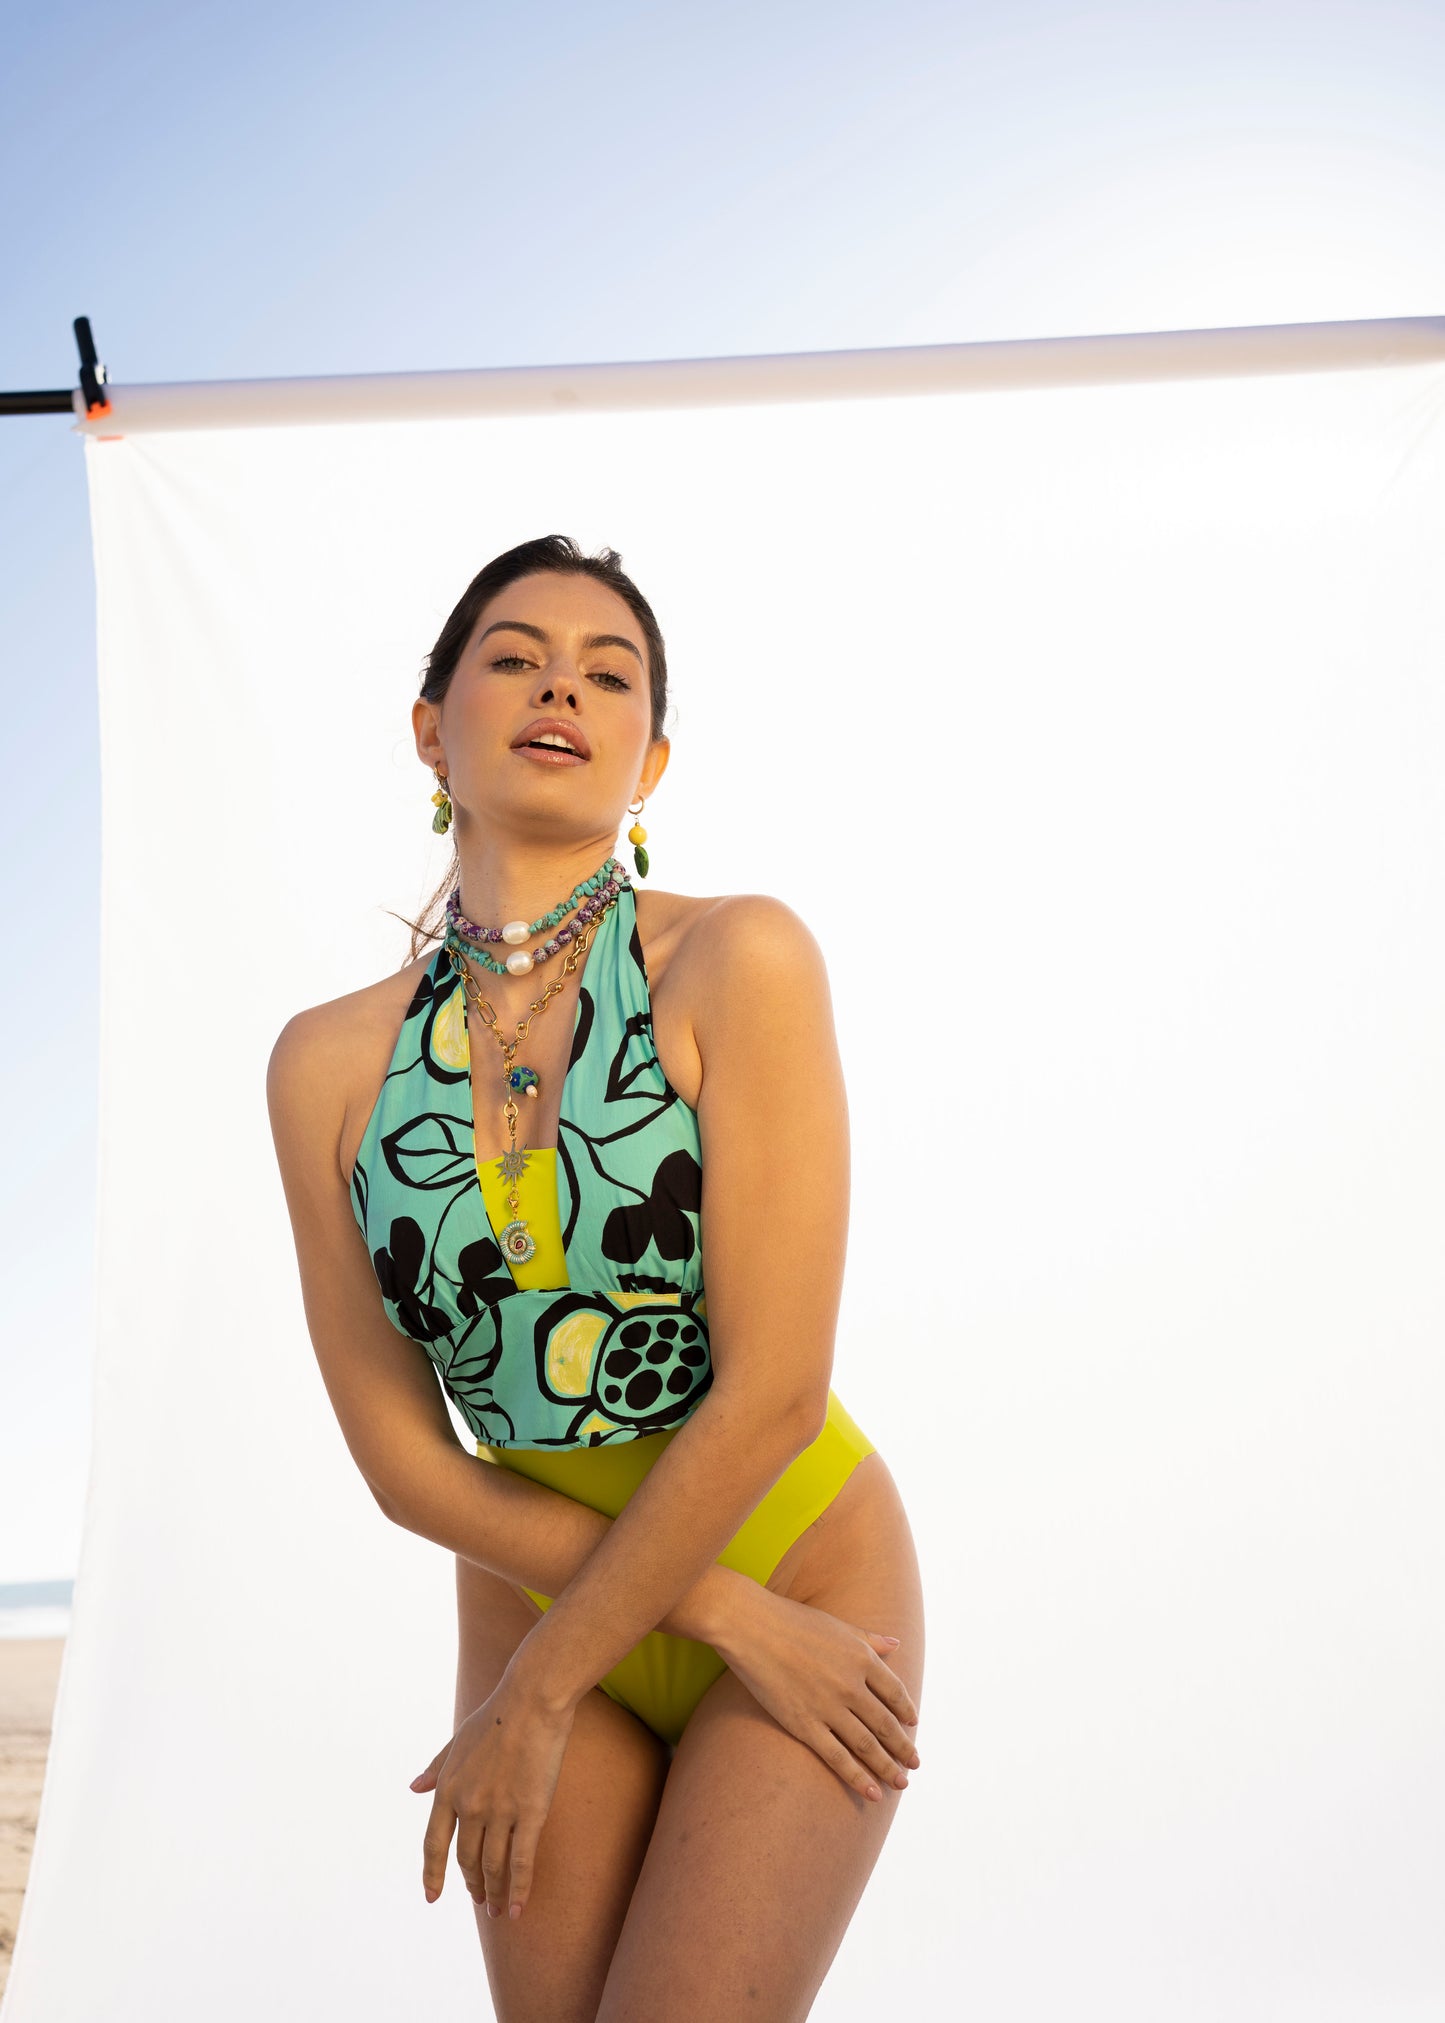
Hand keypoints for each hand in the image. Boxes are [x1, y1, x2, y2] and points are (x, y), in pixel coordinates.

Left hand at [408, 1667, 574, 1919]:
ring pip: (493, 1866)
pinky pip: (522, 1862)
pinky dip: (519, 1890)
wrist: (531, 1700)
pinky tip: (519, 1909)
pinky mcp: (531, 1813)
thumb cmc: (495, 1715)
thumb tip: (413, 1788)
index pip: (433, 1844)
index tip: (432, 1896)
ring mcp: (500, 1812)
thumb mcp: (456, 1740)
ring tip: (499, 1909)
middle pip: (466, 1859)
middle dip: (471, 1884)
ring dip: (494, 1892)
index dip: (432, 1874)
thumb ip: (436, 1767)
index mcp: (448, 1789)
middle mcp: (470, 1806)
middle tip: (480, 1899)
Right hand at [714, 1585, 920, 1803]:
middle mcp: (851, 1685)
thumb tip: (896, 1645)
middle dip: (903, 1747)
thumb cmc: (792, 1619)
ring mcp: (829, 1707)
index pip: (895, 1692)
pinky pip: (838, 1758)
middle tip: (914, 1764)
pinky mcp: (804, 1725)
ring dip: (887, 1767)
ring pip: (867, 1746)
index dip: (906, 1711)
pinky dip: (858, 1778)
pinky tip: (872, 1793)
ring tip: (900, 1783)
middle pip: (885, 1724)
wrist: (750, 1626)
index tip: (912, 1724)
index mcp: (862, 1658)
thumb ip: (869, 1639)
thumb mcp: (838, 1625)